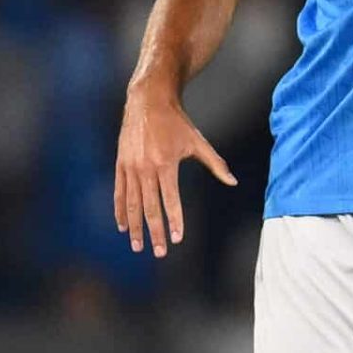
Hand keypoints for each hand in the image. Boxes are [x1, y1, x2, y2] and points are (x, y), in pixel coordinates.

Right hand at [114, 89, 236, 256]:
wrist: (148, 101)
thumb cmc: (177, 122)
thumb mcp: (198, 141)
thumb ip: (216, 164)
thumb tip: (233, 182)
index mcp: (166, 164)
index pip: (171, 200)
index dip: (174, 221)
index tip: (177, 239)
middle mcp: (146, 168)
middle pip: (150, 207)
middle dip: (154, 232)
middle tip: (158, 252)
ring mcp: (131, 167)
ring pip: (131, 204)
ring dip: (135, 227)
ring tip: (138, 245)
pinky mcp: (120, 164)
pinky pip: (119, 193)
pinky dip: (120, 211)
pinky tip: (123, 226)